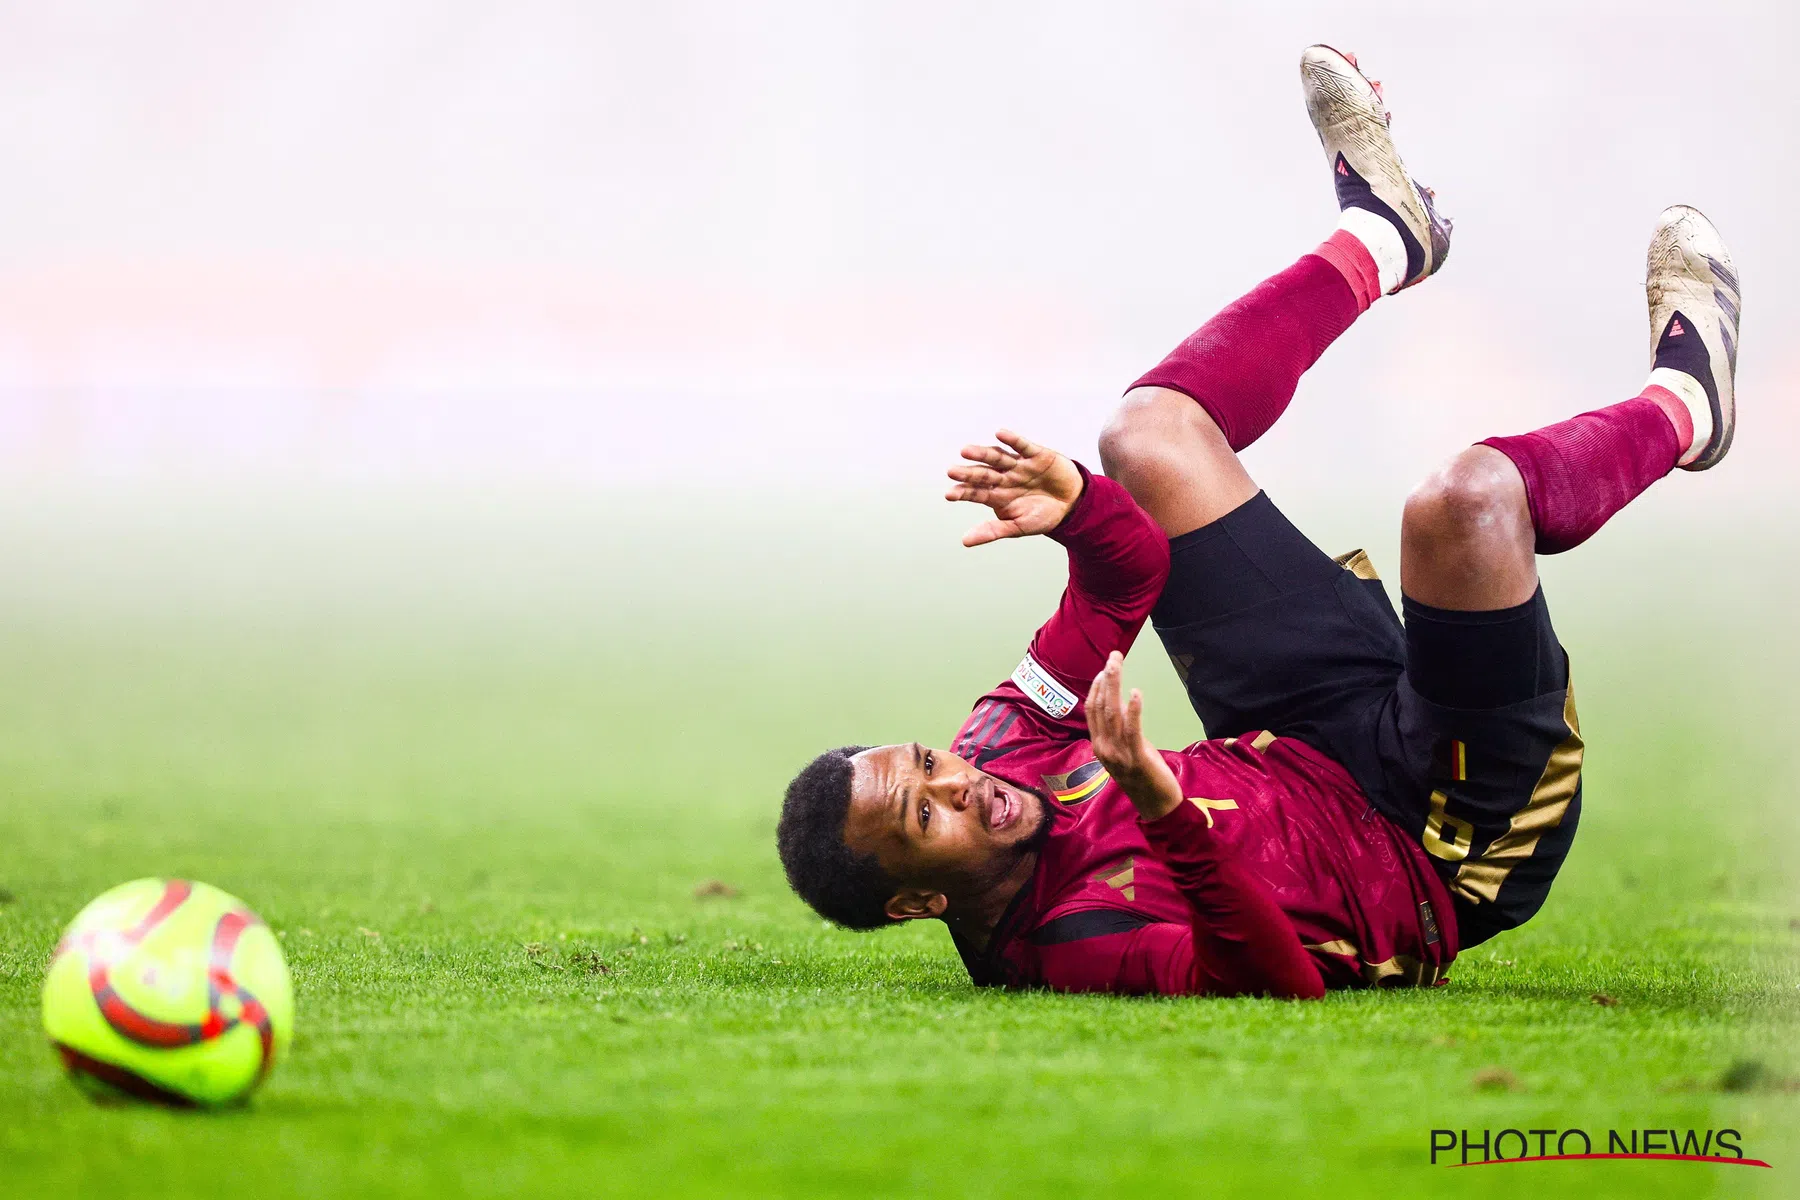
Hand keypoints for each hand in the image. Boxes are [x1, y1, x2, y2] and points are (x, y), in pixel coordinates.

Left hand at [944, 429, 1082, 547]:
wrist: (1072, 505)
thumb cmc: (1042, 516)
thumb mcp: (1018, 527)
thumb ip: (993, 531)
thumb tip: (965, 541)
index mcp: (998, 495)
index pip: (977, 493)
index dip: (964, 492)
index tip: (949, 494)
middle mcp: (1005, 478)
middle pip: (983, 474)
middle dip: (969, 473)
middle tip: (952, 471)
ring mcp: (1019, 465)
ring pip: (998, 458)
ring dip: (983, 454)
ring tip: (966, 451)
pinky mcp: (1036, 455)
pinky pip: (1023, 446)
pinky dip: (1012, 440)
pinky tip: (1000, 434)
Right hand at [1085, 651, 1182, 820]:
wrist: (1156, 805)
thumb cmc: (1143, 776)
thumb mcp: (1126, 750)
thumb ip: (1120, 730)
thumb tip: (1121, 706)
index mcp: (1099, 745)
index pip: (1092, 711)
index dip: (1097, 687)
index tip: (1105, 668)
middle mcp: (1104, 748)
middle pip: (1100, 707)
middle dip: (1107, 679)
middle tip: (1114, 657)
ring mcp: (1118, 754)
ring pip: (1112, 714)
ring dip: (1115, 686)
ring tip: (1118, 665)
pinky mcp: (1137, 757)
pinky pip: (1132, 730)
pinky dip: (1132, 710)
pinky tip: (1135, 693)